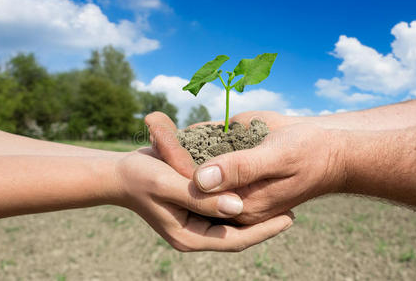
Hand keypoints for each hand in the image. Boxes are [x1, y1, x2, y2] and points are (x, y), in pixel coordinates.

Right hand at [113, 146, 293, 250]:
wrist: (121, 174)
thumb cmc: (142, 177)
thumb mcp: (169, 184)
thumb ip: (201, 198)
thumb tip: (238, 207)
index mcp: (190, 237)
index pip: (235, 240)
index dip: (263, 230)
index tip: (290, 218)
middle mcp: (196, 234)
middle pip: (238, 235)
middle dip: (265, 224)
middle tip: (293, 210)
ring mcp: (196, 223)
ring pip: (233, 224)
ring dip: (255, 213)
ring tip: (281, 200)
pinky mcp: (196, 210)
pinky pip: (225, 210)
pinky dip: (242, 202)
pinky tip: (256, 189)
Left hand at [146, 112, 345, 224]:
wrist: (331, 149)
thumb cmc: (310, 153)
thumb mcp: (277, 158)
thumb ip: (240, 170)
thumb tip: (199, 180)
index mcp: (240, 205)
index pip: (197, 188)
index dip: (174, 163)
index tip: (154, 134)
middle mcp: (233, 196)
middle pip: (193, 177)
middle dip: (170, 152)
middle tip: (149, 123)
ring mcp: (235, 179)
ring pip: (198, 163)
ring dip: (178, 142)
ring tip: (154, 121)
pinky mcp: (238, 163)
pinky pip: (212, 150)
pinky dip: (196, 136)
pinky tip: (181, 123)